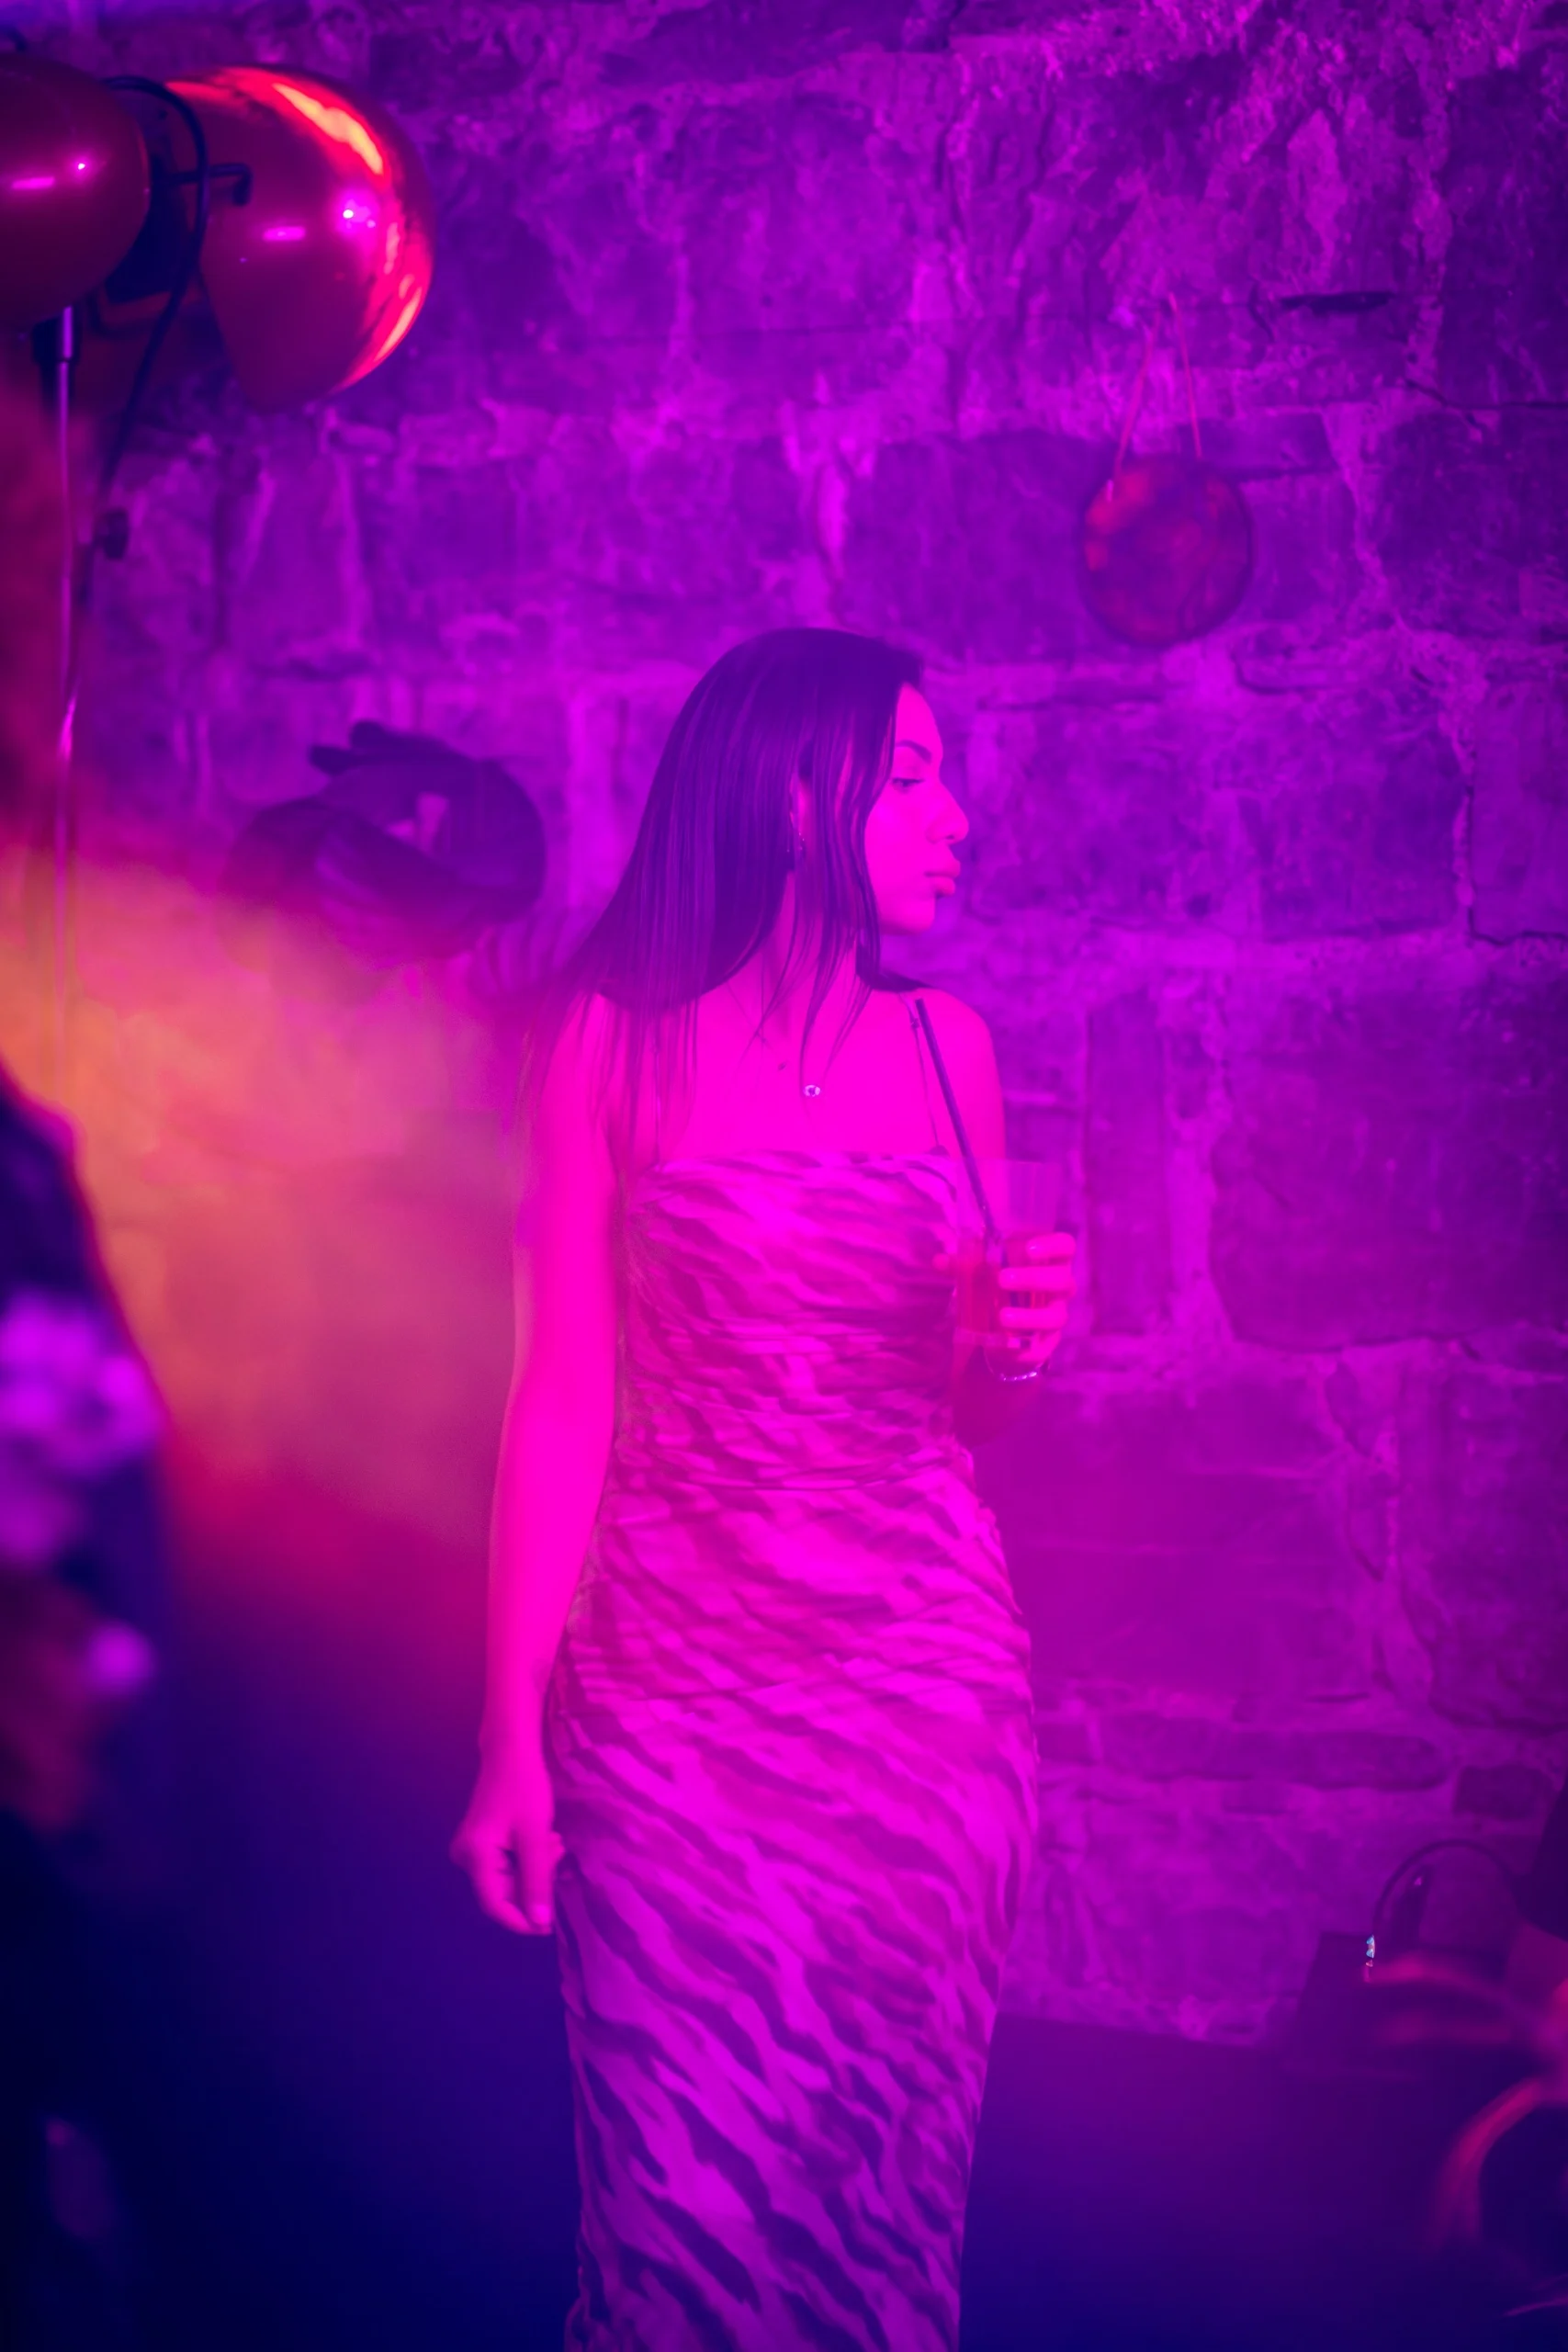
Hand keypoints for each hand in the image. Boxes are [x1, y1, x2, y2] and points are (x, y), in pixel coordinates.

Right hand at [451, 1727, 562, 1935]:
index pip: (495, 1906)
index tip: (549, 1925)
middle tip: (556, 1852)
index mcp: (474, 1856)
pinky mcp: (481, 1844)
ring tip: (553, 1841)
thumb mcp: (535, 1836)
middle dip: (535, 1881)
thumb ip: (537, 1880)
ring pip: (509, 1878)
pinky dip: (528, 1859)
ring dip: (535, 1868)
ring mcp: (472, 1850)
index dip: (522, 1920)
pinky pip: (506, 1865)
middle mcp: (466, 1857)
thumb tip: (539, 1923)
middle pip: (504, 1891)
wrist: (511, 1752)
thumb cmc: (524, 1788)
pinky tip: (544, 1840)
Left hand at [977, 1231, 1076, 1371]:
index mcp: (1049, 1262)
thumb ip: (964, 1266)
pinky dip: (1023, 1344)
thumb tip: (939, 1260)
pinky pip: (1042, 1345)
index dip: (1052, 1245)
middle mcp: (1059, 1289)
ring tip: (1001, 1316)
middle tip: (1001, 1279)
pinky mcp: (1047, 1343)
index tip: (1028, 1248)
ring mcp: (1056, 1316)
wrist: (1004, 1332)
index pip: (1065, 1247)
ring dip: (1029, 1316)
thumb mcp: (983, 1274)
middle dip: (1034, 1279)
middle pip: (1063, 1281)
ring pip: (1056, 1316)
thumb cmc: (1000, 1290)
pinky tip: (1002, 1342)